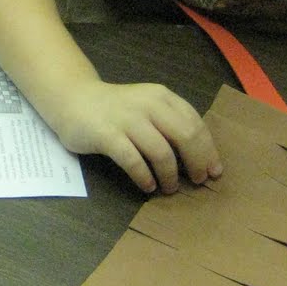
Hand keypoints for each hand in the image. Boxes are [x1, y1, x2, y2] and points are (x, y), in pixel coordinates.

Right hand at [49, 80, 222, 193]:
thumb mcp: (147, 106)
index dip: (209, 150)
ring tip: (169, 188)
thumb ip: (169, 122)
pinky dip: (145, 177)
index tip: (214, 170)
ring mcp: (127, 119)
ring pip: (161, 152)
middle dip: (196, 163)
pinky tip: (148, 186)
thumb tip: (198, 156)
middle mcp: (148, 105)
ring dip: (170, 175)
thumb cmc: (114, 108)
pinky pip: (133, 161)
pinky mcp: (107, 135)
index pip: (195, 124)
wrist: (72, 98)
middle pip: (185, 136)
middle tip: (198, 181)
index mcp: (162, 97)